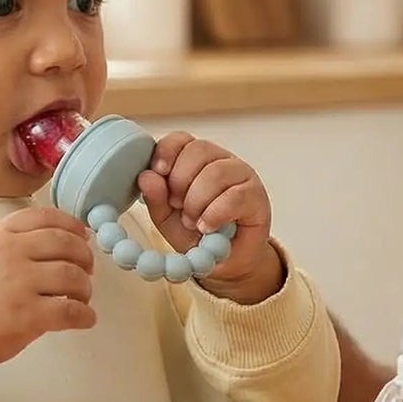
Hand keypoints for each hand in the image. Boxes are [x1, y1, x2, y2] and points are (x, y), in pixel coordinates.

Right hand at [0, 208, 94, 376]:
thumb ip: (10, 239)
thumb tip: (56, 238)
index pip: (47, 217)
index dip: (72, 226)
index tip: (83, 236)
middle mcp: (10, 253)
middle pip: (66, 244)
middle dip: (84, 257)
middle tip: (86, 270)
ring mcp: (19, 283)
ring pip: (73, 276)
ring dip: (85, 288)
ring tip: (81, 297)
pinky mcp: (27, 316)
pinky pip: (71, 311)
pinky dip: (85, 315)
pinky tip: (84, 318)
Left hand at [137, 132, 282, 304]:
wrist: (224, 262)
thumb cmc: (196, 234)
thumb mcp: (167, 218)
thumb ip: (156, 197)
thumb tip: (146, 176)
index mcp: (197, 160)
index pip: (182, 139)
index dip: (167, 151)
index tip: (158, 171)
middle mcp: (221, 161)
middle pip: (198, 150)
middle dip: (180, 181)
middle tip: (177, 206)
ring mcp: (242, 176)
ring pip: (216, 172)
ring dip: (196, 201)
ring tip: (192, 222)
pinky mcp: (256, 196)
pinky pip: (234, 196)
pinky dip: (214, 214)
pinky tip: (206, 227)